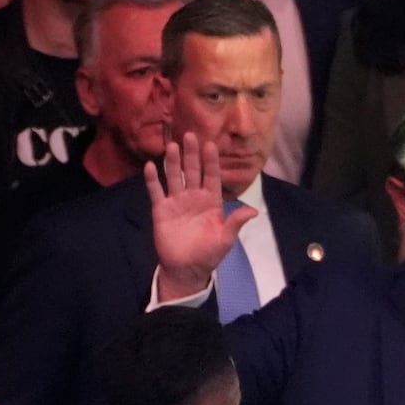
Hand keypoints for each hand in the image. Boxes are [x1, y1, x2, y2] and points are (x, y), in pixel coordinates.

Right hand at [147, 134, 256, 300]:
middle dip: (191, 154)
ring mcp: (176, 202)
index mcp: (211, 201)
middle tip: (189, 135)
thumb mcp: (225, 239)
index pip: (212, 176)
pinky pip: (156, 192)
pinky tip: (150, 166)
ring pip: (175, 177)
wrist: (186, 269)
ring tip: (171, 146)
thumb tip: (254, 211)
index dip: (211, 161)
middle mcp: (194, 197)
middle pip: (193, 171)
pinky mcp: (161, 210)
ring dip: (173, 162)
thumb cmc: (208, 254)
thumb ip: (236, 223)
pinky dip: (153, 180)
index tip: (211, 144)